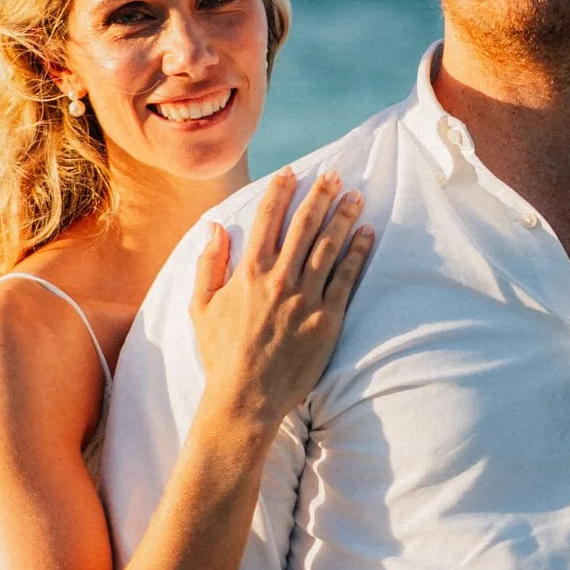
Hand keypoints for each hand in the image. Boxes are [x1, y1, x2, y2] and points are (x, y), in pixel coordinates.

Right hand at [190, 169, 372, 435]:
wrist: (247, 397)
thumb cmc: (220, 354)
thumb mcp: (201, 307)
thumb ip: (208, 263)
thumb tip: (213, 226)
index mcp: (249, 272)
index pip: (267, 219)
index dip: (281, 191)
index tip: (292, 172)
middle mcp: (280, 279)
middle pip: (305, 225)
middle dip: (321, 194)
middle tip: (335, 174)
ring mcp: (306, 298)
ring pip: (329, 246)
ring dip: (344, 217)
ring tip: (357, 196)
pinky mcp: (327, 319)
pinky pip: (346, 279)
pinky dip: (358, 253)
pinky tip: (368, 234)